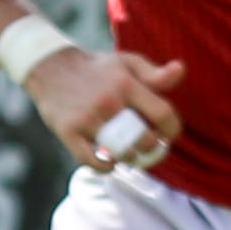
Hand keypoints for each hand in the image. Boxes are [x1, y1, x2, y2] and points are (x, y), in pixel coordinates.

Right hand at [27, 41, 190, 171]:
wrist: (50, 65)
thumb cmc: (97, 68)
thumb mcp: (127, 63)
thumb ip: (155, 73)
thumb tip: (180, 69)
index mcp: (127, 84)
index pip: (163, 114)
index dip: (172, 129)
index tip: (168, 134)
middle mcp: (108, 101)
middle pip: (144, 139)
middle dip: (152, 148)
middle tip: (149, 146)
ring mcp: (87, 118)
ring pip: (121, 152)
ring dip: (131, 158)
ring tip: (131, 153)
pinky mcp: (68, 131)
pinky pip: (92, 160)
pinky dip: (105, 167)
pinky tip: (110, 161)